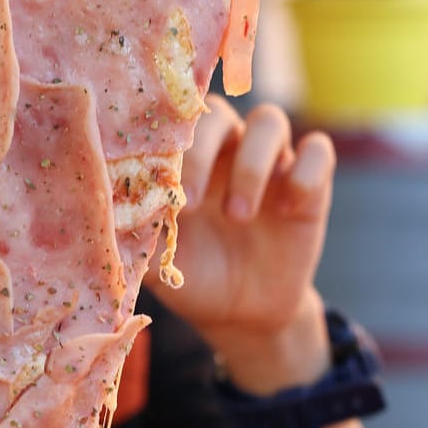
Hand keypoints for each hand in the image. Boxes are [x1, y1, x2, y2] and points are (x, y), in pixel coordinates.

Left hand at [152, 97, 336, 392]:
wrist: (241, 313)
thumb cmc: (193, 274)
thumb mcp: (158, 262)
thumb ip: (137, 232)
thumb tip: (108, 215)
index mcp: (186, 158)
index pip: (176, 120)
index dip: (166, 142)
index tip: (157, 186)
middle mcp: (227, 149)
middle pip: (219, 114)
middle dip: (202, 154)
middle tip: (191, 205)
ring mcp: (271, 161)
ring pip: (269, 121)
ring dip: (252, 165)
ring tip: (238, 217)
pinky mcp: (310, 182)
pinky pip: (318, 151)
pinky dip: (305, 173)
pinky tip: (287, 210)